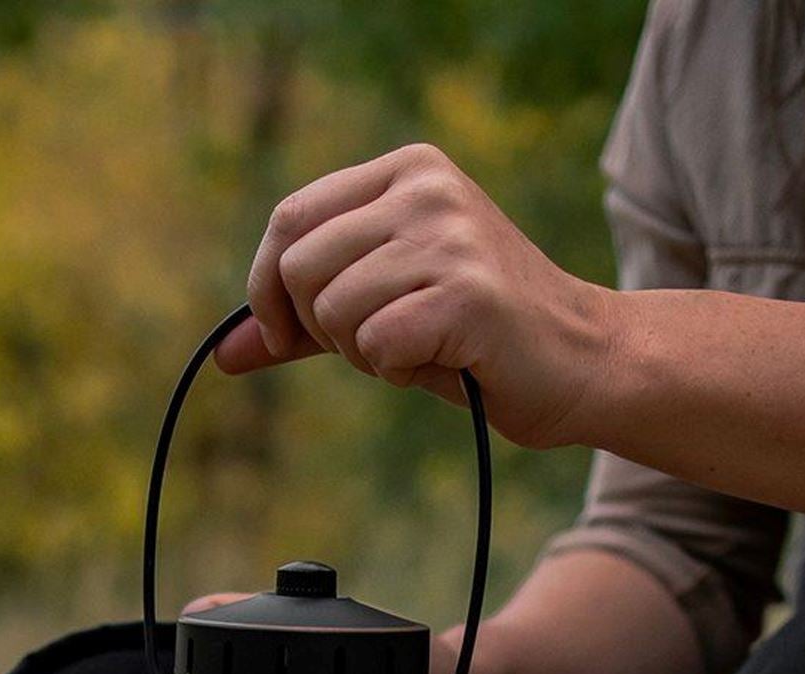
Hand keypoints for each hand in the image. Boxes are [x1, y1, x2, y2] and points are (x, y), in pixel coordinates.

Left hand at [217, 144, 615, 450]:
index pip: (290, 219)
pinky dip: (396, 371)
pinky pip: (377, 344)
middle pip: (299, 264)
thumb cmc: (476, 338)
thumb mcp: (381, 311)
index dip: (266, 291)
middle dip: (316, 328)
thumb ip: (303, 324)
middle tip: (372, 347)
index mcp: (407, 172)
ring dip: (363, 354)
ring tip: (418, 350)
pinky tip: (442, 361)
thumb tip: (223, 354)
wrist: (581, 361)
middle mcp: (427, 190)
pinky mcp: (466, 293)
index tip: (284, 338)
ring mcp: (449, 237)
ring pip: (333, 310)